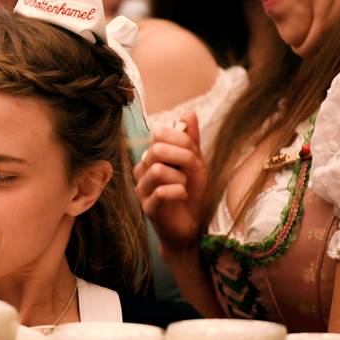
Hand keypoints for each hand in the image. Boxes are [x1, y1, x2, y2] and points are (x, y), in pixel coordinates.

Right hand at [134, 112, 208, 252]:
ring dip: (179, 176)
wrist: (192, 226)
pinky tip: (183, 195)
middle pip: (156, 149)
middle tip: (193, 169)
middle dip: (182, 156)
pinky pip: (161, 192)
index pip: (158, 133)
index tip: (193, 153)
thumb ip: (191, 140)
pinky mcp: (148, 208)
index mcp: (153, 156)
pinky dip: (178, 191)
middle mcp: (143, 170)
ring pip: (156, 169)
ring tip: (185, 184)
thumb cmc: (192, 193)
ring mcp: (142, 189)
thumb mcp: (196, 163)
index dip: (179, 139)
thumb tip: (189, 112)